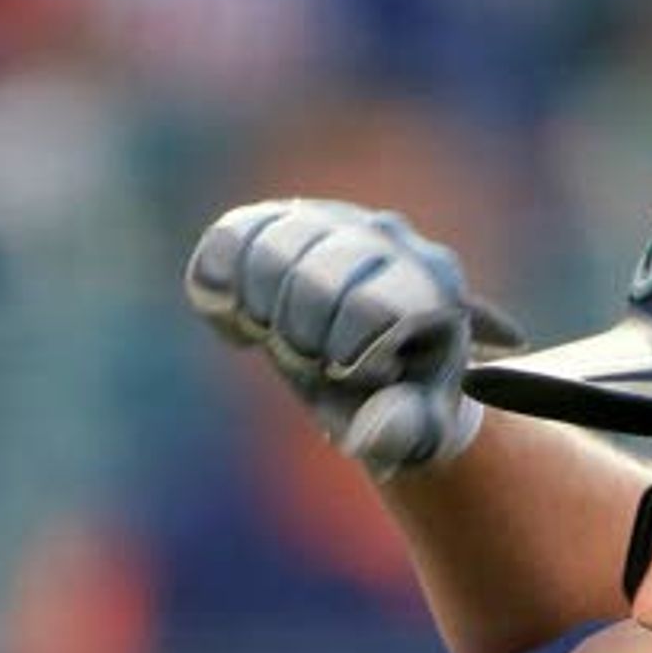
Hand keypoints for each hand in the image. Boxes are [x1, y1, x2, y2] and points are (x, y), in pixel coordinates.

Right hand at [185, 198, 517, 477]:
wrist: (376, 365)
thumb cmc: (400, 399)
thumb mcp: (418, 430)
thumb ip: (409, 433)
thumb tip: (379, 432)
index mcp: (432, 284)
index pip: (368, 308)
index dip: (345, 359)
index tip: (354, 374)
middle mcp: (386, 236)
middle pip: (311, 277)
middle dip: (300, 338)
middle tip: (316, 360)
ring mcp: (333, 221)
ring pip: (267, 247)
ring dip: (261, 311)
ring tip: (283, 335)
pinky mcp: (284, 219)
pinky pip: (230, 239)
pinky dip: (219, 287)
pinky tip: (244, 320)